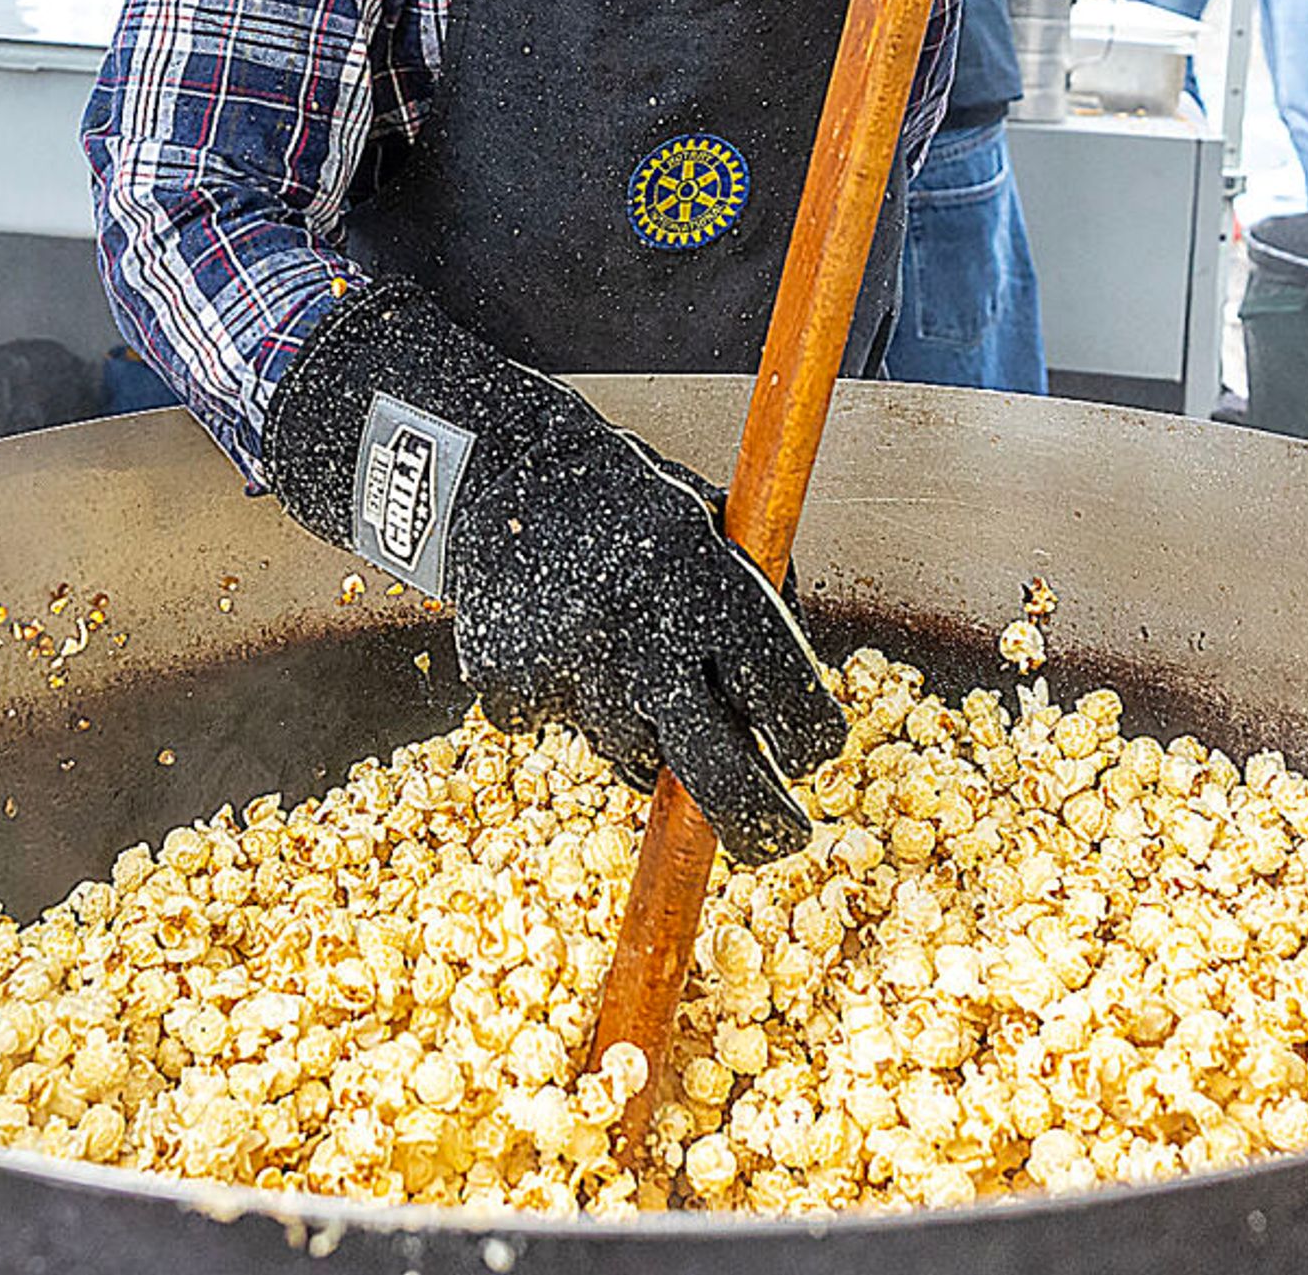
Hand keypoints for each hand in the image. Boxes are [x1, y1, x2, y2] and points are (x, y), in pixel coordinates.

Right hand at [261, 281, 845, 862]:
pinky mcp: (512, 681)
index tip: (808, 753)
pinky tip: (563, 641)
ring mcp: (572, 660)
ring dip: (645, 730)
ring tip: (628, 657)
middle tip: (779, 840)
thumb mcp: (713, 526)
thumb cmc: (631, 508)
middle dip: (756, 819)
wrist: (499, 467)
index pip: (784, 694)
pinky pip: (561, 727)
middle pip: (716, 767)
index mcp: (707, 577)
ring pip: (633, 751)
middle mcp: (643, 624)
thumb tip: (788, 721)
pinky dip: (570, 703)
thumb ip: (759, 607)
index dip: (809, 738)